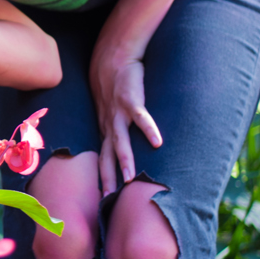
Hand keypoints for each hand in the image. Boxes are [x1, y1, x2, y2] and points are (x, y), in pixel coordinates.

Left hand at [90, 49, 161, 194]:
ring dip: (124, 160)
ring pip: (120, 141)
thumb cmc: (115, 87)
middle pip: (107, 156)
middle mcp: (109, 125)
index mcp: (106, 129)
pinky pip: (141, 118)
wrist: (112, 59)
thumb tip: (124, 146)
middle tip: (107, 199)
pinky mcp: (131, 100)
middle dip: (106, 178)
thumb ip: (118, 128)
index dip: (101, 178)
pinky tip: (158, 143)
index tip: (102, 199)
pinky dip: (149, 130)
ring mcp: (119, 113)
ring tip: (129, 180)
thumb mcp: (112, 111)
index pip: (102, 159)